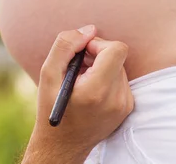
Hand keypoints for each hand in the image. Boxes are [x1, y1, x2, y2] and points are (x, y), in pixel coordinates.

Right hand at [22, 25, 133, 163]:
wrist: (62, 145)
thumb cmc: (52, 107)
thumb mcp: (48, 74)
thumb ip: (66, 46)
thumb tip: (89, 30)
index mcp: (97, 90)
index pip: (117, 50)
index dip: (98, 44)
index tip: (83, 53)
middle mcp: (116, 98)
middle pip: (116, 57)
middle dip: (97, 56)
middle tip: (78, 67)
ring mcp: (124, 104)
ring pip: (119, 67)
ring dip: (101, 67)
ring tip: (82, 81)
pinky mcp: (127, 107)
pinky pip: (122, 79)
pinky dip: (107, 78)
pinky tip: (91, 90)